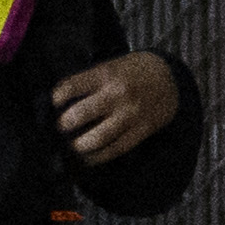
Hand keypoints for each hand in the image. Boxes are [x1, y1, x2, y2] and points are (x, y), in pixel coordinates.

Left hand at [53, 47, 186, 162]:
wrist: (170, 78)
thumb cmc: (132, 72)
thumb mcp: (110, 66)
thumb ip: (88, 82)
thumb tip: (60, 104)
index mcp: (106, 74)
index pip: (70, 87)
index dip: (56, 98)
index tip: (54, 104)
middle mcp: (118, 94)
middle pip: (81, 114)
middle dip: (64, 125)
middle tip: (61, 128)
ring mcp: (131, 114)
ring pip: (98, 137)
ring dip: (80, 146)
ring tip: (73, 146)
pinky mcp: (142, 129)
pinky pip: (117, 148)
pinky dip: (99, 156)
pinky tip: (89, 158)